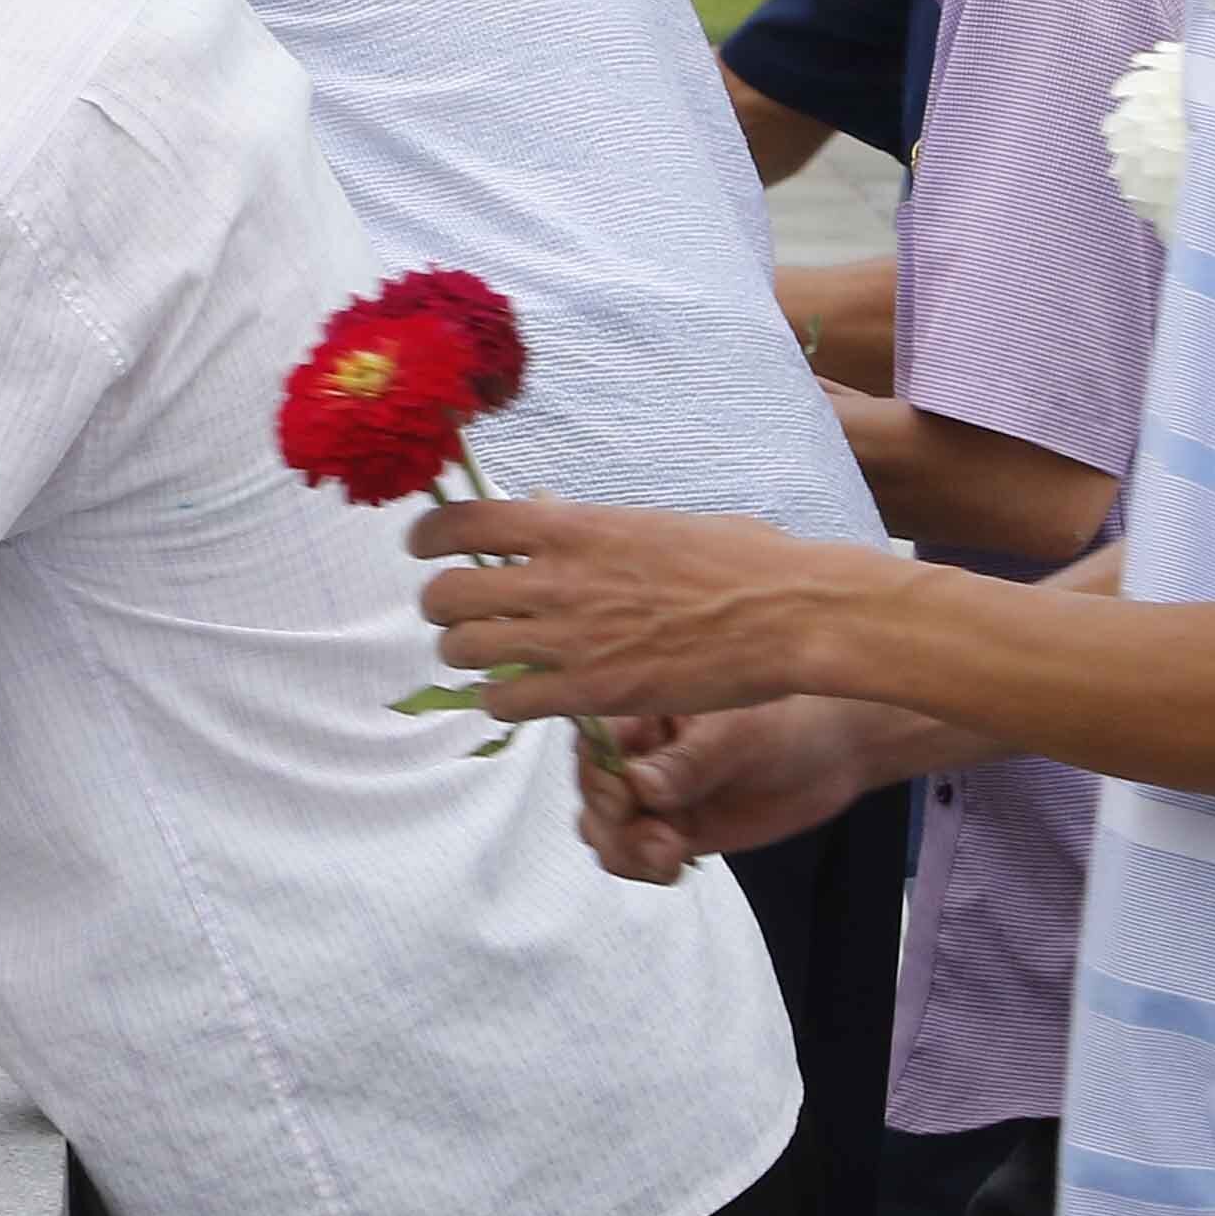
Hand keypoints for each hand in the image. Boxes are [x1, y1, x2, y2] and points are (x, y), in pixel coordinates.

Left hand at [407, 488, 904, 720]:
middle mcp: (558, 579)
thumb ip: (594, 528)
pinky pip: (507, 701)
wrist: (790, 614)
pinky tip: (518, 699)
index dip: (427, 537)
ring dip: (464, 656)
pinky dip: (500, 702)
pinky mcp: (592, 693)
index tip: (424, 549)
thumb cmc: (741, 561)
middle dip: (441, 607)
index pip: (462, 523)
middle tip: (458, 615)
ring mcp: (570, 639)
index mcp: (573, 528)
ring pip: (464, 649)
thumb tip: (554, 513)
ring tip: (485, 660)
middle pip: (445, 594)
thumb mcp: (654, 523)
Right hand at [574, 698, 910, 885]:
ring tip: (670, 856)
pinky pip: (628, 854)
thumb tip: (638, 786)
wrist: (832, 753)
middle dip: (615, 823)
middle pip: (590, 790)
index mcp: (640, 704)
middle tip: (660, 839)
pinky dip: (642, 867)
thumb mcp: (739, 735)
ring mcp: (647, 791)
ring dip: (626, 851)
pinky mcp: (666, 827)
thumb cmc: (788, 722)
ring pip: (600, 828)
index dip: (597, 775)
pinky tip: (676, 864)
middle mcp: (634, 747)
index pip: (591, 738)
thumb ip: (689, 762)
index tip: (627, 801)